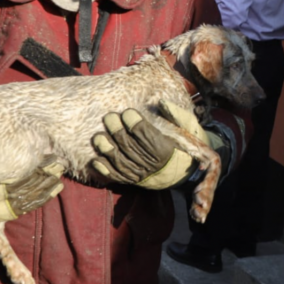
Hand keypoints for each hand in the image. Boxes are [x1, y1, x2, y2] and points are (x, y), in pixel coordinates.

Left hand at [91, 103, 208, 189]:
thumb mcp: (187, 126)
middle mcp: (152, 164)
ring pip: (120, 161)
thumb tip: (161, 103)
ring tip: (98, 137)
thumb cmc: (184, 143)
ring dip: (107, 149)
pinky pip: (117, 176)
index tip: (127, 112)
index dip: (134, 123)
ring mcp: (141, 173)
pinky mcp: (133, 180)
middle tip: (109, 117)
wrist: (185, 170)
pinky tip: (96, 160)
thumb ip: (175, 114)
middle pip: (130, 146)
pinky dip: (105, 170)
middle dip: (116, 131)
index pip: (146, 135)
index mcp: (165, 149)